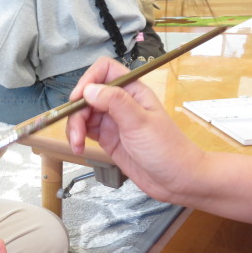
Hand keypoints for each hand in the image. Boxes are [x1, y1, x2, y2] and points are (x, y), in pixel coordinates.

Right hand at [65, 57, 203, 201]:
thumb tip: (90, 89)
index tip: (78, 99)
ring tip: (77, 144)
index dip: (88, 81)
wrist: (177, 180)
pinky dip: (77, 138)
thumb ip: (115, 102)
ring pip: (83, 114)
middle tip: (77, 132)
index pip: (104, 71)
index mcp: (133, 91)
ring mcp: (113, 121)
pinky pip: (85, 131)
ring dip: (74, 127)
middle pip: (88, 95)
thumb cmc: (168, 150)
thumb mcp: (140, 123)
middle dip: (77, 112)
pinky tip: (79, 147)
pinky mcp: (108, 138)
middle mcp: (121, 103)